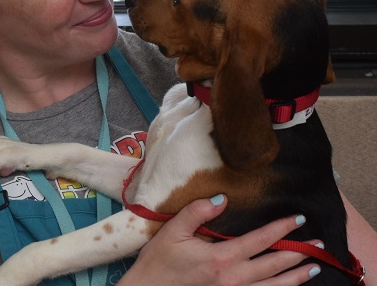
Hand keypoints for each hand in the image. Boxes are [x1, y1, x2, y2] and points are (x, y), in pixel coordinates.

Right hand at [118, 195, 321, 285]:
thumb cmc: (157, 264)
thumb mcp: (172, 231)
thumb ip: (197, 212)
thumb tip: (223, 198)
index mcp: (221, 257)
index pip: (260, 239)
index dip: (282, 229)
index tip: (298, 218)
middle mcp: (233, 278)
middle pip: (274, 264)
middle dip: (298, 253)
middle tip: (318, 244)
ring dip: (296, 277)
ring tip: (313, 268)